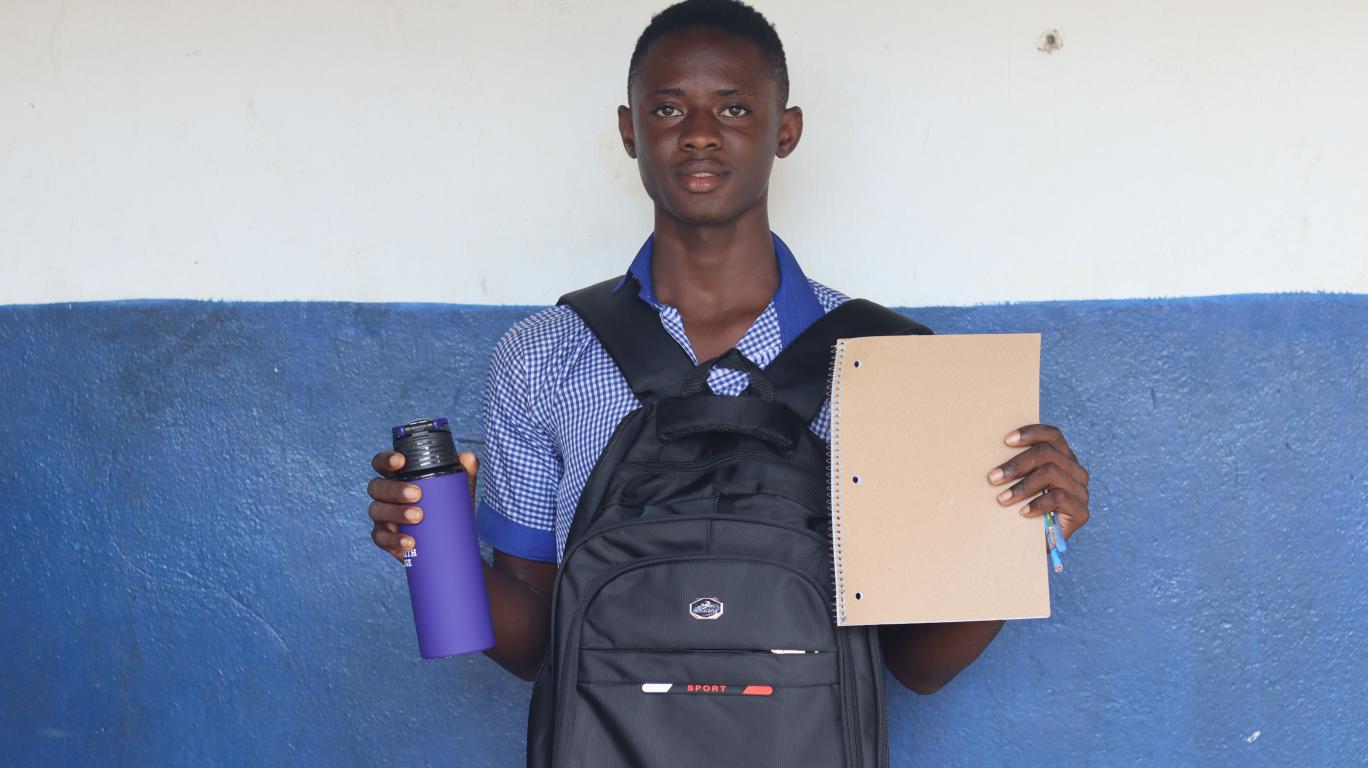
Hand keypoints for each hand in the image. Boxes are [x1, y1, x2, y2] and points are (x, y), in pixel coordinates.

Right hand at [367, 450, 478, 560]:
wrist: (449, 542)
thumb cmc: (445, 507)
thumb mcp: (457, 490)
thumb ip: (463, 472)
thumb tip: (469, 458)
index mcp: (397, 477)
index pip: (382, 463)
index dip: (386, 460)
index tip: (401, 461)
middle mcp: (384, 495)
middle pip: (377, 487)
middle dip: (395, 489)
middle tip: (417, 494)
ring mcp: (382, 516)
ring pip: (378, 510)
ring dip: (396, 513)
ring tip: (418, 516)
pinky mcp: (384, 538)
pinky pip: (381, 538)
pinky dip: (395, 540)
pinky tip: (410, 542)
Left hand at [987, 424, 1089, 539]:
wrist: (1035, 544)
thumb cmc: (1021, 508)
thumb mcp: (1020, 483)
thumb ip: (1016, 466)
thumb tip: (989, 449)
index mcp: (1063, 458)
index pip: (1053, 435)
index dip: (1031, 433)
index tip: (1006, 440)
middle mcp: (1075, 471)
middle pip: (1048, 453)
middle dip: (1016, 464)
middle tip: (993, 477)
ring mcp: (1081, 491)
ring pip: (1051, 473)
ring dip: (1022, 486)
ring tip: (1002, 499)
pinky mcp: (1081, 511)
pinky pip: (1059, 497)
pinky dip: (1037, 503)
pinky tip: (1022, 512)